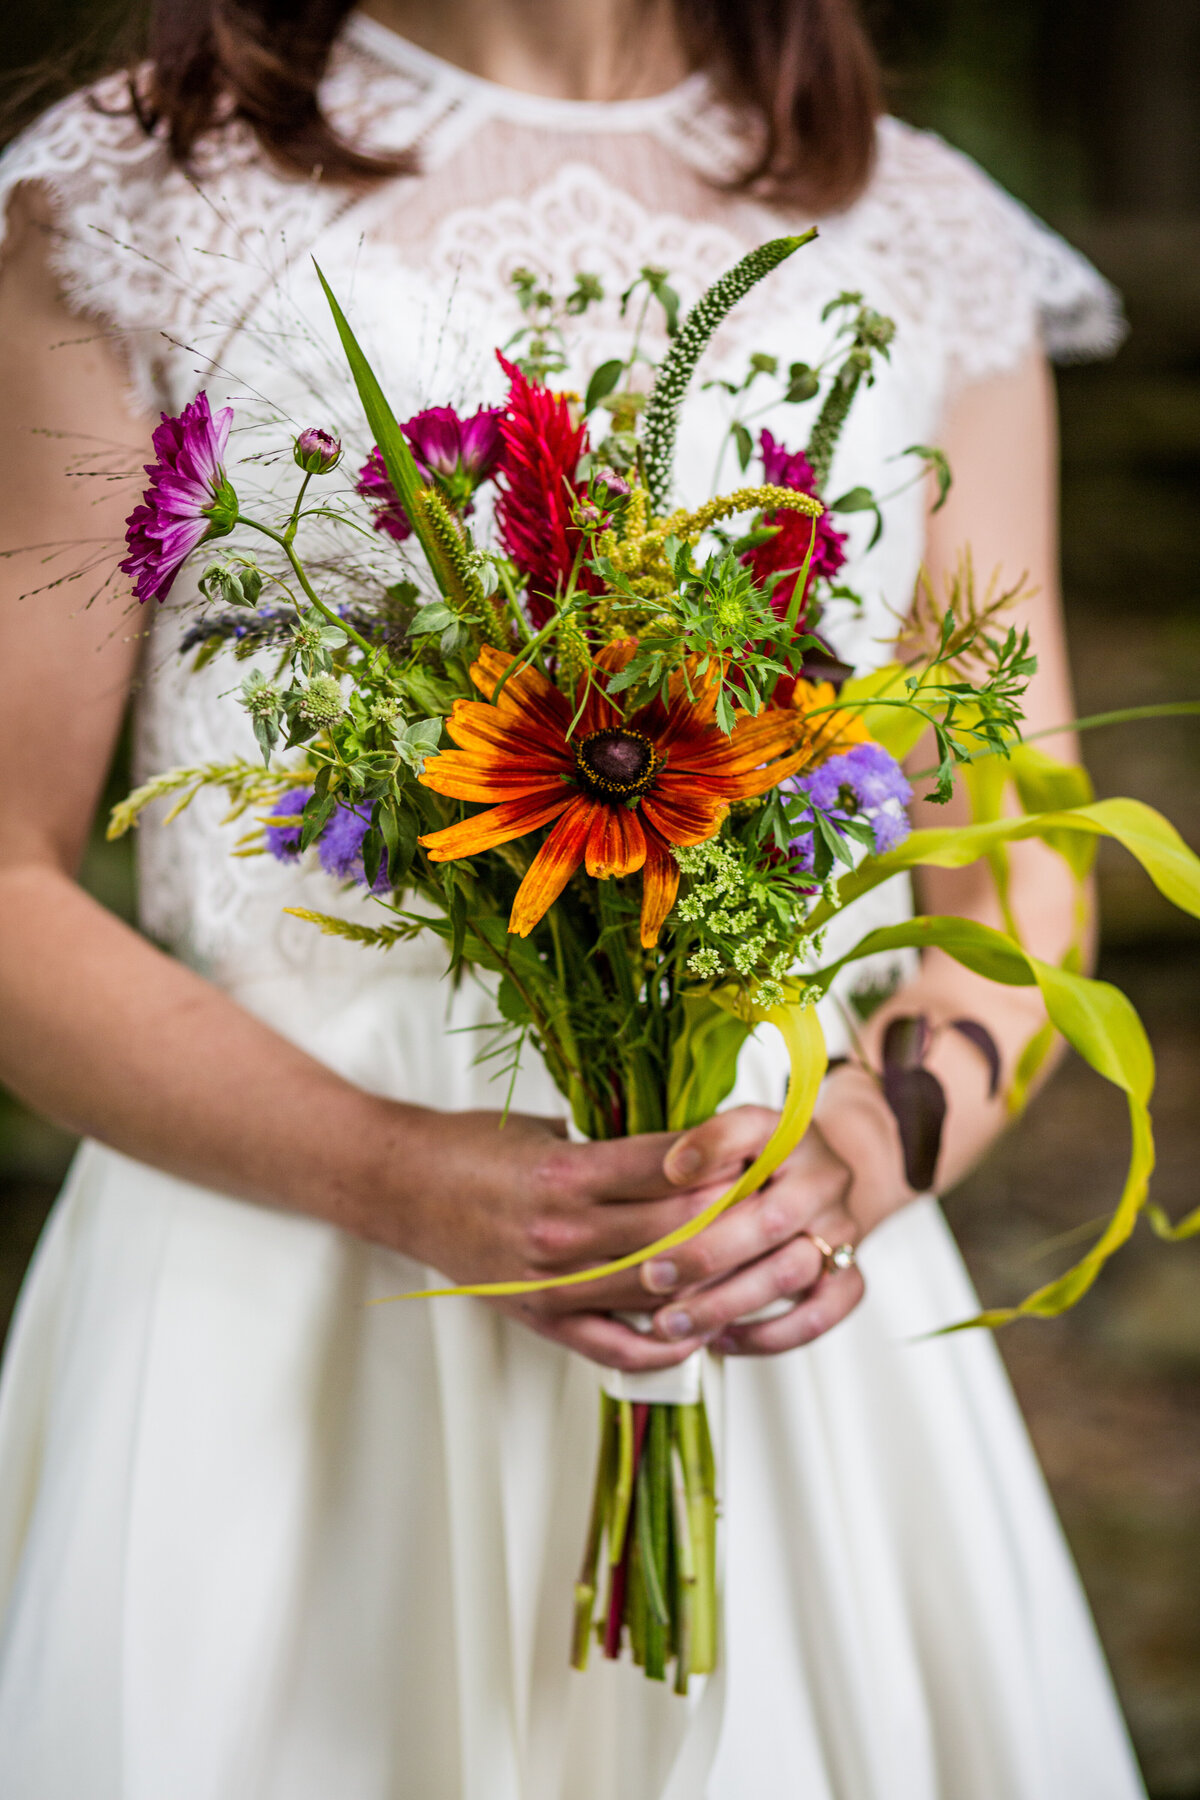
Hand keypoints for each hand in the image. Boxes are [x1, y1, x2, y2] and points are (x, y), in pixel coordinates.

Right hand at [368, 1105, 724, 1371]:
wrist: (404, 1187)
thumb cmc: (477, 1147)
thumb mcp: (550, 1127)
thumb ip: (616, 1143)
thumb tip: (697, 1146)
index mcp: (567, 1170)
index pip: (670, 1167)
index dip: (724, 1161)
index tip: (759, 1152)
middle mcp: (563, 1231)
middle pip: (676, 1231)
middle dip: (733, 1218)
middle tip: (771, 1205)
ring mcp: (552, 1283)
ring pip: (657, 1291)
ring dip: (711, 1278)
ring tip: (751, 1262)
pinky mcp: (541, 1318)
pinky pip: (617, 1349)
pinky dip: (665, 1347)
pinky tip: (698, 1331)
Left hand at [640, 1076, 909, 1355]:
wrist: (825, 1182)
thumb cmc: (761, 1164)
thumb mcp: (730, 1139)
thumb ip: (701, 1150)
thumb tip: (668, 1170)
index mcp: (788, 1135)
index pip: (751, 1130)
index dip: (711, 1149)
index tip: (670, 1170)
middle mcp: (821, 1180)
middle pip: (769, 1220)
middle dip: (705, 1254)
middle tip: (652, 1275)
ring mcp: (841, 1231)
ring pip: (789, 1273)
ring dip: (725, 1303)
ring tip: (671, 1321)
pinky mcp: (850, 1277)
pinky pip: (817, 1317)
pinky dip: (767, 1335)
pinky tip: (720, 1339)